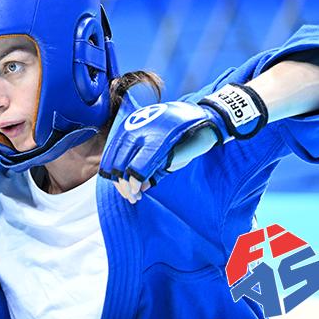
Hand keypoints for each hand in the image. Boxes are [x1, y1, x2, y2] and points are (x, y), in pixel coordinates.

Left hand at [99, 84, 266, 202]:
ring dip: (128, 186)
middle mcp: (136, 130)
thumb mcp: (161, 153)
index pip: (112, 155)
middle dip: (121, 184)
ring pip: (127, 167)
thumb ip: (148, 167)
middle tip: (130, 197)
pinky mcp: (160, 145)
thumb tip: (138, 188)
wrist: (207, 122)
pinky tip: (140, 189)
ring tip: (135, 196)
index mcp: (132, 128)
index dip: (113, 175)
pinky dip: (138, 180)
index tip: (123, 189)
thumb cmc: (182, 137)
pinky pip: (143, 166)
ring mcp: (146, 137)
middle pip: (116, 163)